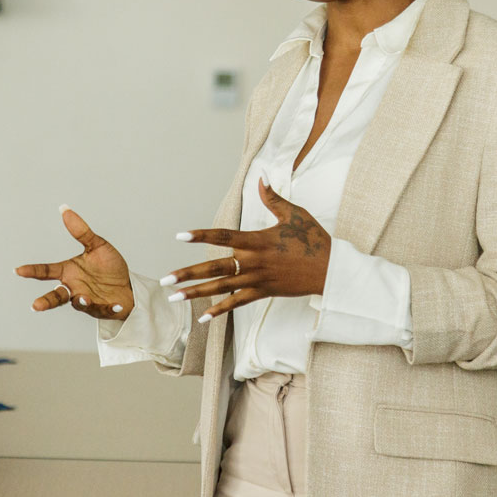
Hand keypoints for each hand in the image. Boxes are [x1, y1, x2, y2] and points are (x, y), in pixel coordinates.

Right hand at [16, 206, 134, 319]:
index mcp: (69, 272)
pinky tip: (116, 306)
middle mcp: (74, 288)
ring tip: (83, 298)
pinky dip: (108, 308)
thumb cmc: (109, 267)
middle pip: (56, 296)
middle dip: (46, 301)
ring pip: (78, 304)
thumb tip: (64, 209)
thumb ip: (81, 231)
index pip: (47, 271)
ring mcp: (86, 300)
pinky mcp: (102, 309)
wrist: (129, 285)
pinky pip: (103, 309)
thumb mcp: (97, 246)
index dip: (32, 270)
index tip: (18, 270)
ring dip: (80, 301)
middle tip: (36, 305)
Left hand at [164, 177, 330, 323]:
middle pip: (215, 268)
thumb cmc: (314, 239)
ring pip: (221, 288)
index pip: (223, 237)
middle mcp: (254, 262)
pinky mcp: (263, 292)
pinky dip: (219, 311)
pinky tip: (202, 318)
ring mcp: (257, 280)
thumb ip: (273, 198)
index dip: (201, 236)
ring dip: (196, 293)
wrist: (331, 269)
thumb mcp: (295, 214)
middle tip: (165, 280)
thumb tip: (262, 178)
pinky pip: (237, 303)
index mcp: (258, 240)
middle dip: (188, 274)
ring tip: (174, 297)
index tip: (181, 236)